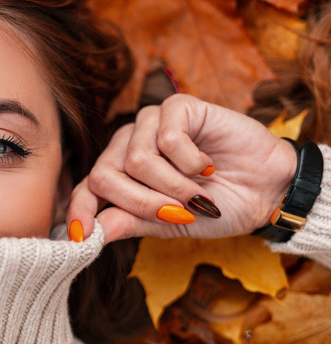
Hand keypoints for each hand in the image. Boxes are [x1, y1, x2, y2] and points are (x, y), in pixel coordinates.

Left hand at [68, 94, 297, 243]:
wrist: (265, 190)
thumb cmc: (215, 205)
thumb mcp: (167, 224)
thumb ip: (128, 222)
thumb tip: (83, 234)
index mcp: (119, 172)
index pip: (86, 188)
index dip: (79, 211)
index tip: (79, 236)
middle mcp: (127, 144)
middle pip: (105, 175)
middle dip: (141, 203)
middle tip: (177, 213)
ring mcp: (150, 123)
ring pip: (136, 160)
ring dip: (173, 185)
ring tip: (198, 191)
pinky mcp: (177, 107)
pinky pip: (167, 139)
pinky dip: (191, 161)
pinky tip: (207, 163)